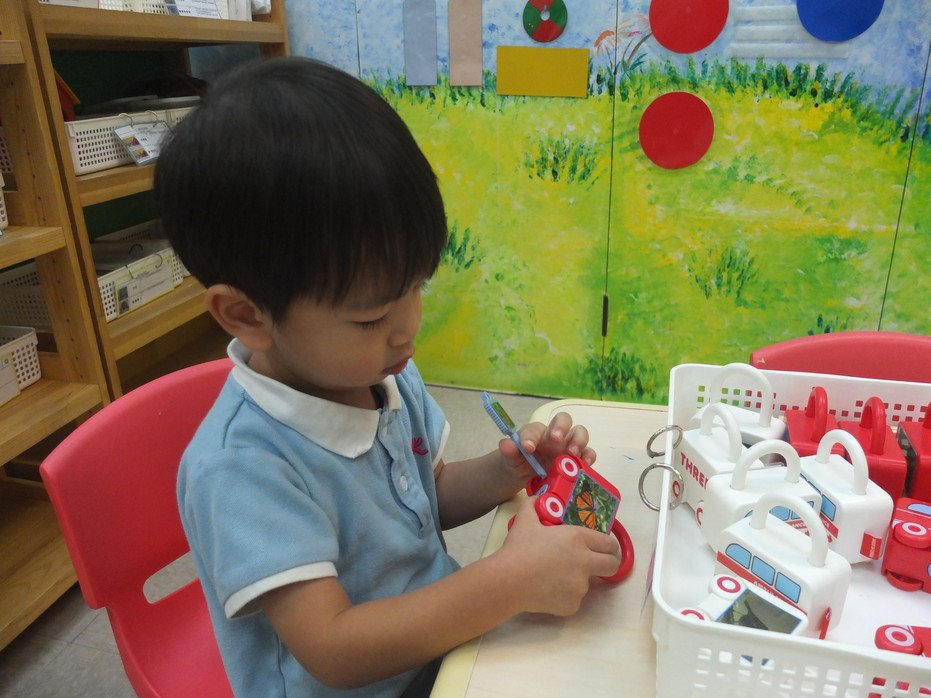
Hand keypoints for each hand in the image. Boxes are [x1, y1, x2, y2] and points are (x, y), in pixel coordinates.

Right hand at [497, 496, 620, 615]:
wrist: (508, 581)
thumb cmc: (518, 548)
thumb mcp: (525, 520)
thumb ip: (533, 505)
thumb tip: (536, 499)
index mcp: (578, 538)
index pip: (609, 542)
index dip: (610, 545)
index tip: (605, 547)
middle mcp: (585, 562)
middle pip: (612, 565)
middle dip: (609, 563)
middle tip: (596, 564)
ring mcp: (580, 586)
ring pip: (588, 583)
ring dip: (577, 580)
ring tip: (553, 577)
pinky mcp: (572, 605)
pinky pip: (573, 600)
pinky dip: (564, 596)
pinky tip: (547, 590)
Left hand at [499, 411, 595, 479]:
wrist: (526, 473)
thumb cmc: (519, 460)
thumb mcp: (510, 457)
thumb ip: (508, 450)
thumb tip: (506, 444)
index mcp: (536, 432)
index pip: (535, 429)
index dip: (531, 436)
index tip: (527, 447)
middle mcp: (554, 434)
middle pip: (564, 419)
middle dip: (561, 426)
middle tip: (556, 439)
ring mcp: (567, 445)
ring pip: (579, 433)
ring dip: (578, 440)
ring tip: (572, 453)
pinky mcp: (576, 459)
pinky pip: (587, 453)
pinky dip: (589, 456)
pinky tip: (585, 464)